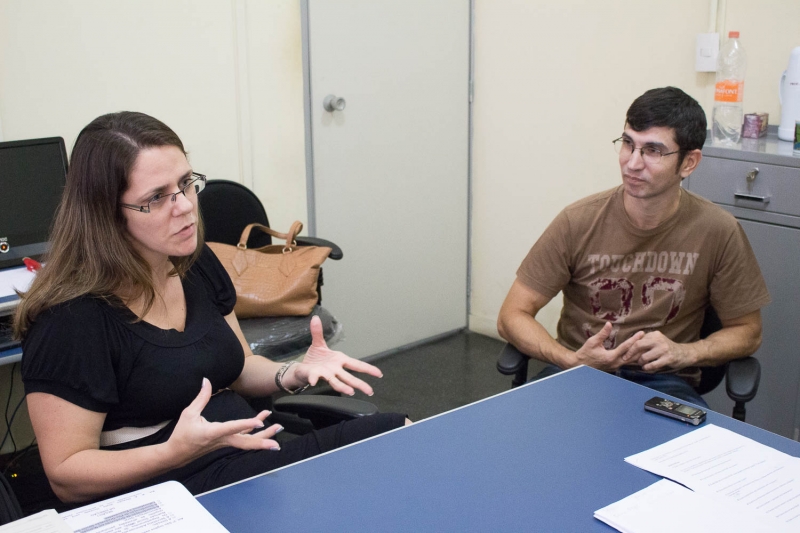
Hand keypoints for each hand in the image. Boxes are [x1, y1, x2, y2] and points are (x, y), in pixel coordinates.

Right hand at [167, 378, 282, 464]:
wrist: (177, 454)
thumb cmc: (182, 434)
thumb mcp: (188, 414)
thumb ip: (201, 397)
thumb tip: (206, 380)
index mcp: (212, 432)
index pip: (232, 427)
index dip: (247, 424)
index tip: (260, 422)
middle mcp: (222, 440)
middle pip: (246, 442)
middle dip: (263, 440)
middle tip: (278, 436)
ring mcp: (225, 442)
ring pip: (247, 441)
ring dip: (263, 436)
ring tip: (278, 427)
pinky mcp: (226, 442)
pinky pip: (243, 437)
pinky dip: (254, 431)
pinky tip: (262, 423)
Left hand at [291, 316, 382, 395]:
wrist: (301, 368)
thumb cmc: (314, 359)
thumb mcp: (318, 343)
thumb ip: (318, 332)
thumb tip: (316, 318)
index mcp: (339, 360)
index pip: (356, 365)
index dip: (368, 369)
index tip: (379, 374)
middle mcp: (335, 369)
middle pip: (349, 377)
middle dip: (360, 384)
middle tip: (370, 391)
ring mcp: (326, 374)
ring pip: (336, 381)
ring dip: (343, 386)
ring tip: (351, 391)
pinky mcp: (314, 376)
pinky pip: (315, 377)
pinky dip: (314, 379)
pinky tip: (313, 382)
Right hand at [574, 322, 644, 371]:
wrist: (579, 365)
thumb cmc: (585, 353)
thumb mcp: (592, 342)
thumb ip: (602, 334)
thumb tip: (609, 324)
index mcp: (610, 357)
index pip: (626, 347)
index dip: (634, 339)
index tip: (642, 333)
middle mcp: (615, 363)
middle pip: (632, 356)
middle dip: (641, 347)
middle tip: (649, 339)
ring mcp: (615, 367)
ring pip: (631, 361)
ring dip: (638, 353)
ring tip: (646, 346)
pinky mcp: (614, 367)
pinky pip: (627, 362)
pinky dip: (633, 357)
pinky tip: (638, 353)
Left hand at [626, 331, 693, 372]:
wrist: (684, 353)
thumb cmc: (666, 349)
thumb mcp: (656, 342)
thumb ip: (645, 343)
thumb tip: (628, 350)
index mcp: (654, 334)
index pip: (637, 340)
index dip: (629, 348)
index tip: (623, 354)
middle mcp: (658, 339)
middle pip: (638, 345)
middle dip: (630, 354)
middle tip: (626, 360)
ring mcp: (664, 349)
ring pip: (644, 357)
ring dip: (640, 363)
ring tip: (642, 364)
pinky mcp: (668, 358)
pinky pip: (652, 365)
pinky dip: (647, 368)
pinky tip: (647, 368)